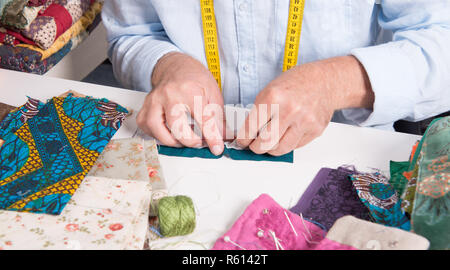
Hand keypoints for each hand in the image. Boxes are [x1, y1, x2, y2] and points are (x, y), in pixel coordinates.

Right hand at [136, 52, 225, 154]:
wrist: (175, 65)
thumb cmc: (193, 78)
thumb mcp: (213, 93)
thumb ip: (218, 117)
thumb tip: (223, 136)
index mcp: (190, 90)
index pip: (203, 119)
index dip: (212, 137)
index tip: (216, 148)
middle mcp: (169, 95)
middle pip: (177, 127)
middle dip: (191, 141)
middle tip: (199, 141)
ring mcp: (154, 101)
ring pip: (157, 130)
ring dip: (172, 141)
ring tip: (183, 139)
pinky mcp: (145, 108)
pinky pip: (146, 128)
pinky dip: (157, 135)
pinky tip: (168, 132)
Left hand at [236, 56, 373, 155]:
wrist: (325, 81)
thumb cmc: (296, 83)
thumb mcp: (270, 90)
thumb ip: (259, 112)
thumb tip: (248, 133)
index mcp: (272, 97)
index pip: (250, 128)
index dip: (243, 139)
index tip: (241, 142)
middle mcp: (289, 110)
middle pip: (265, 143)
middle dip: (255, 148)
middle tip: (254, 146)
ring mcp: (304, 121)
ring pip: (280, 149)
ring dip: (271, 149)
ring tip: (269, 143)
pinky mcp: (315, 130)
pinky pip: (295, 146)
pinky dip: (287, 144)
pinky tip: (286, 135)